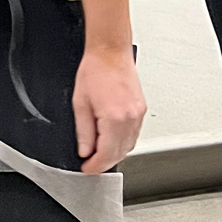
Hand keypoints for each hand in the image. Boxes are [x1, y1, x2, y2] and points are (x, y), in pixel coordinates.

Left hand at [73, 45, 144, 173]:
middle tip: (91, 164)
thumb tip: (84, 150)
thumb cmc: (95, 70)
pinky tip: (112, 140)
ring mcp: (138, 114)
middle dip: (105, 162)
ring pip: (129, 145)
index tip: (87, 169)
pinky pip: (134, 134)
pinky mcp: (141, 109)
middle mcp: (130, 118)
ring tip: (99, 153)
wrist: (110, 51)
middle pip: (120, 152)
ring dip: (115, 153)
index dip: (95, 165)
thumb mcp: (80, 103)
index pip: (106, 153)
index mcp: (114, 117)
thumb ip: (83, 131)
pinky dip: (123, 142)